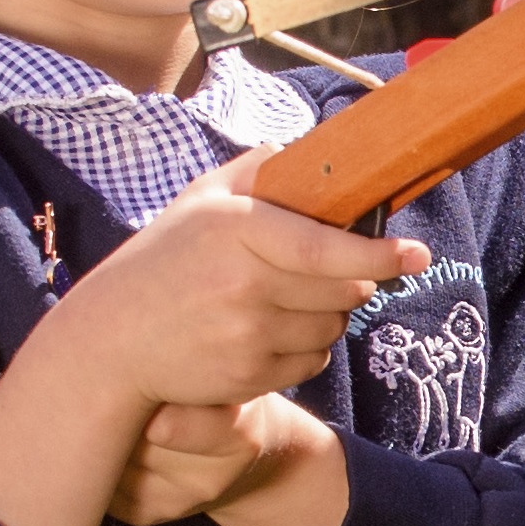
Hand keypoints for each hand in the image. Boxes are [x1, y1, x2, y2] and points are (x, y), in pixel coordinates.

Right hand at [0, 161, 422, 525]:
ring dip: (329, 315)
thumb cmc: (160, 262)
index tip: (415, 255)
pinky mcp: (246, 375)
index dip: (377, 253)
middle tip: (340, 270)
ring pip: (331, 328)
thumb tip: (304, 150)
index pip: (324, 247)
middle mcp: (243, 284)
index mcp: (235, 231)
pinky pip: (310, 363)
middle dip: (355, 280)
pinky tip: (270, 333)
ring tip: (286, 301)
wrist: (109, 343)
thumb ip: (253, 172)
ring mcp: (245, 334)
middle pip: (341, 289)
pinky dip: (306, 349)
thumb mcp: (198, 202)